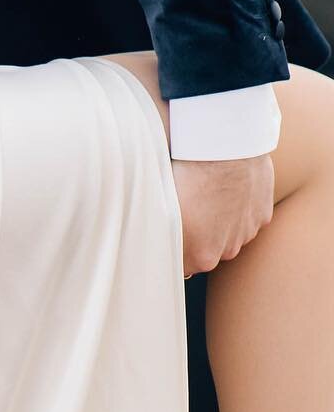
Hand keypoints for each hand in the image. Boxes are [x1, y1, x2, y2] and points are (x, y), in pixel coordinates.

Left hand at [171, 153, 274, 276]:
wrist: (222, 146)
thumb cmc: (185, 172)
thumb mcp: (161, 205)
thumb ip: (161, 232)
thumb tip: (150, 239)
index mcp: (200, 255)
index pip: (183, 264)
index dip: (174, 246)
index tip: (165, 230)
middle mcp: (227, 251)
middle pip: (207, 250)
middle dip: (197, 235)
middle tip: (185, 204)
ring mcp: (247, 233)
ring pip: (229, 234)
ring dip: (219, 221)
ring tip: (205, 191)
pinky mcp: (262, 215)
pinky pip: (247, 217)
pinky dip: (238, 207)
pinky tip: (225, 186)